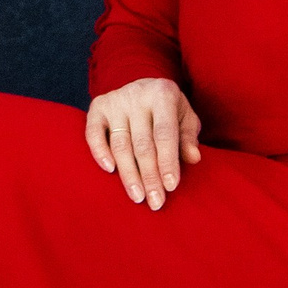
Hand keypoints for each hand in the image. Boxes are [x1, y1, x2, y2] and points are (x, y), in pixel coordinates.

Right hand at [85, 77, 202, 210]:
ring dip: (129, 174)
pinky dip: (100, 152)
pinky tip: (110, 171)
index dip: (167, 161)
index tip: (170, 186)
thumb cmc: (168, 109)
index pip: (164, 134)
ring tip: (138, 196)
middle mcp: (137, 95)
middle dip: (149, 176)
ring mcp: (115, 100)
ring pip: (120, 144)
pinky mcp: (98, 106)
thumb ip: (189, 137)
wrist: (143, 85)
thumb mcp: (185, 116)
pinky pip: (94, 133)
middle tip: (155, 201)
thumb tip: (193, 158)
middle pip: (142, 144)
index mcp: (163, 94)